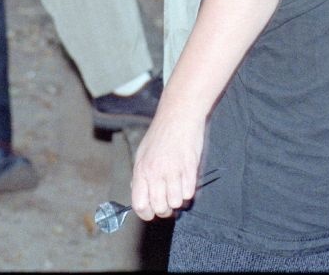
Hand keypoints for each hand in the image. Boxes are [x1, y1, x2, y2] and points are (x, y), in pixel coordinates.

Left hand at [130, 103, 205, 220]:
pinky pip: (189, 193)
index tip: (152, 212)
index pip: (139, 205)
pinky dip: (189, 190)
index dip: (146, 213)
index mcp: (141, 170)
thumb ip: (140, 175)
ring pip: (176, 203)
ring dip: (178, 200)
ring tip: (178, 187)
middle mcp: (155, 173)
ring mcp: (173, 171)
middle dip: (165, 210)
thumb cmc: (160, 134)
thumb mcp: (142, 153)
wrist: (178, 116)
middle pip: (159, 208)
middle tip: (168, 202)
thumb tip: (139, 194)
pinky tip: (186, 179)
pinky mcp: (189, 169)